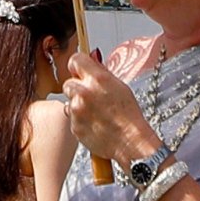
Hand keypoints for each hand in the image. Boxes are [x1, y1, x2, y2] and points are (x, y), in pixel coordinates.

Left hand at [55, 45, 160, 166]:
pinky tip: (95, 123)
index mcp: (97, 79)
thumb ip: (102, 72)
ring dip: (78, 105)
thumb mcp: (120, 86)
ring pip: (69, 101)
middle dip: (78, 88)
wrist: (130, 142)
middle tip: (92, 97)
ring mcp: (77, 110)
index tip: (81, 71)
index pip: (75, 60)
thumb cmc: (129, 116)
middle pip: (69, 82)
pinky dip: (80, 120)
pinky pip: (71, 118)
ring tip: (96, 113)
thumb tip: (92, 57)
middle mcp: (84, 93)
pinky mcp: (74, 126)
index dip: (79, 67)